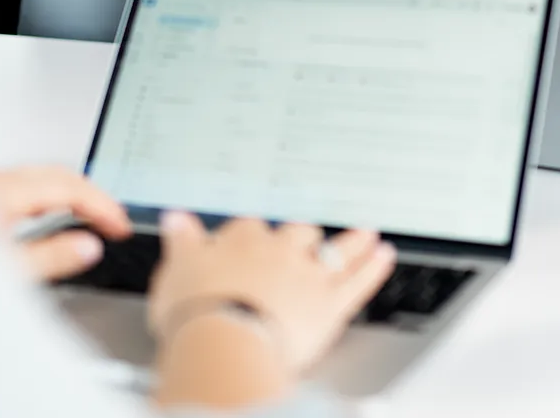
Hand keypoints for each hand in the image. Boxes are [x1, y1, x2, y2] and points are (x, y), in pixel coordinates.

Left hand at [0, 165, 130, 280]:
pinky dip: (50, 194)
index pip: (68, 188)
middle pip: (58, 176)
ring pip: (41, 176)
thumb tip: (90, 248)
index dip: (102, 206)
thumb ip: (51, 258)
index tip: (121, 225)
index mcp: (1, 192)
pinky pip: (24, 183)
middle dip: (93, 196)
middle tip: (114, 219)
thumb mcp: (3, 270)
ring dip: (73, 193)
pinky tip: (53, 212)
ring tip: (93, 215)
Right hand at [149, 212, 395, 376]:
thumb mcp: (174, 271)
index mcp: (241, 243)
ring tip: (367, 233)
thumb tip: (176, 219)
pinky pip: (357, 282)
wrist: (226, 340)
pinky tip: (385, 256)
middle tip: (311, 234)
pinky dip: (374, 269)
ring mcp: (307, 276)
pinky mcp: (329, 305)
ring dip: (353, 241)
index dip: (250, 233)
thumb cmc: (196, 313)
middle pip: (297, 232)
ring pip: (335, 251)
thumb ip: (181, 242)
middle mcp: (278, 252)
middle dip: (304, 234)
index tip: (252, 235)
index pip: (248, 227)